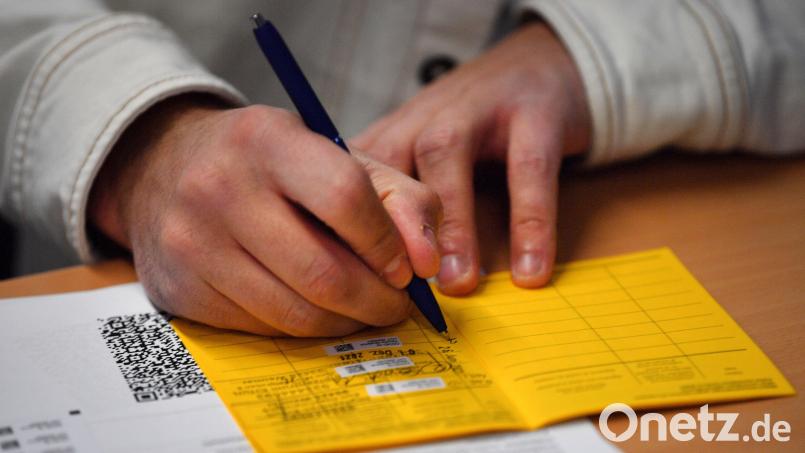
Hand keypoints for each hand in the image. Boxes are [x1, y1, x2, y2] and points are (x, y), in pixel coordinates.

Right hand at [89, 95, 441, 335]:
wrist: (167, 169)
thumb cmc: (271, 165)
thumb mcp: (338, 158)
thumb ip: (402, 200)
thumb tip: (428, 264)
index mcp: (268, 140)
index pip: (346, 197)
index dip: (387, 244)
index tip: (405, 268)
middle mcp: (220, 187)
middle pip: (323, 272)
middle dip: (377, 301)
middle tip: (395, 304)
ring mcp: (192, 242)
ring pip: (294, 313)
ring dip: (345, 323)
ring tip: (362, 308)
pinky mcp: (181, 289)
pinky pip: (261, 329)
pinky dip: (301, 328)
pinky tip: (313, 308)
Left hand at [353, 23, 590, 294]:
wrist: (541, 61)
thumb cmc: (475, 128)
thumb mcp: (423, 155)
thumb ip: (395, 204)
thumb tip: (371, 280)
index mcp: (393, 134)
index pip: (351, 182)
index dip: (345, 230)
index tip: (353, 285)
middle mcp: (424, 116)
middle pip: (387, 165)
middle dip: (386, 227)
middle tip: (397, 289)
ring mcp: (477, 107)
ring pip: (447, 158)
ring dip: (452, 226)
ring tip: (458, 283)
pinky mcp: (534, 111)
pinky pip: (529, 169)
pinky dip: (530, 222)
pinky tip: (531, 270)